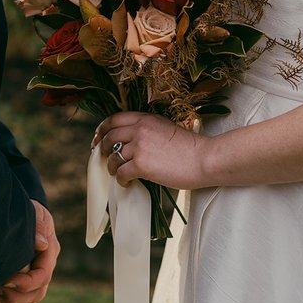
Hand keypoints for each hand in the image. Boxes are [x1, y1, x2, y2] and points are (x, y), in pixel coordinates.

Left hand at [0, 200, 59, 302]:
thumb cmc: (30, 211)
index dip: (24, 283)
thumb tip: (42, 243)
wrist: (23, 212)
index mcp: (50, 252)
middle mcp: (44, 266)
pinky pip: (20, 299)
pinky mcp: (24, 279)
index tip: (5, 280)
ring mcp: (35, 274)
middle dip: (16, 297)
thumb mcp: (36, 212)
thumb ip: (38, 225)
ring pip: (29, 299)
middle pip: (36, 293)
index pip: (42, 276)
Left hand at [92, 112, 210, 189]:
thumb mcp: (166, 129)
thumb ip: (148, 131)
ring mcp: (140, 145)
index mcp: (146, 118)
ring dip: (112, 167)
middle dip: (102, 148)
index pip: (114, 119)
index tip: (98, 138)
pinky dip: (121, 180)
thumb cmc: (191, 148)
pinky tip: (127, 183)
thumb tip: (131, 142)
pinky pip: (121, 173)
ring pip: (113, 157)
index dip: (102, 129)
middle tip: (103, 158)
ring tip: (118, 173)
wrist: (205, 159)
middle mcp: (140, 128)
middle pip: (109, 136)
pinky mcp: (142, 164)